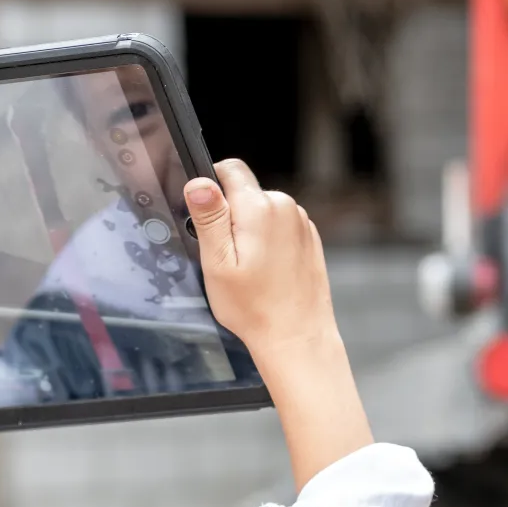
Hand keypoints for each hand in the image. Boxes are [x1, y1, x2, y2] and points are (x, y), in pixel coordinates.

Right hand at [184, 163, 370, 490]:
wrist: (296, 337)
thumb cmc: (255, 308)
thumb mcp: (217, 263)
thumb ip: (208, 218)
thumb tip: (198, 183)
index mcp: (259, 208)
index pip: (229, 169)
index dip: (211, 186)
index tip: (205, 217)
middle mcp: (284, 207)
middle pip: (246, 192)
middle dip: (231, 215)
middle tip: (226, 256)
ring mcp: (300, 222)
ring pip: (263, 210)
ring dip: (251, 230)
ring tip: (249, 269)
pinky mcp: (309, 238)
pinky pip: (280, 227)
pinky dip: (269, 242)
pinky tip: (266, 272)